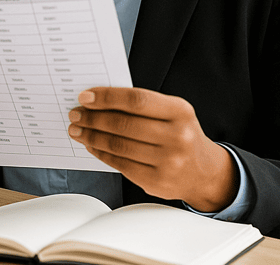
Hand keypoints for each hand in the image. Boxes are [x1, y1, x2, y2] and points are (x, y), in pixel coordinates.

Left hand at [68, 87, 237, 211]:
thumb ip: (143, 105)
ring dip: (91, 136)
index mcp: (180, 111)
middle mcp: (177, 137)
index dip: (107, 97)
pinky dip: (101, 153)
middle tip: (75, 114)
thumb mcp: (172, 112)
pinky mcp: (156, 182)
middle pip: (124, 124)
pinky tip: (92, 145)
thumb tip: (99, 100)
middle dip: (93, 118)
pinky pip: (120, 165)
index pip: (136, 100)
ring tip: (78, 129)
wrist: (204, 172)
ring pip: (118, 145)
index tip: (85, 97)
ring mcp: (168, 162)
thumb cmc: (182, 135)